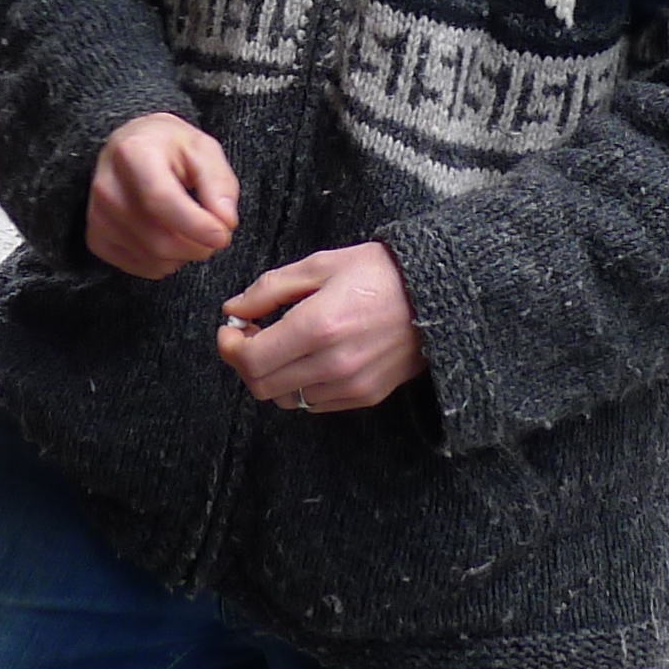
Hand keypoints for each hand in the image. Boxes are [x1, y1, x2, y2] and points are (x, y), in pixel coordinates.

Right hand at [87, 112, 238, 279]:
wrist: (131, 146)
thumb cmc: (169, 147)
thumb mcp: (203, 149)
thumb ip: (219, 183)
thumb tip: (225, 221)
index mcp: (133, 153)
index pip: (160, 200)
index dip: (196, 225)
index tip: (223, 235)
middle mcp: (108, 186)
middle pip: (158, 238)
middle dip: (198, 246)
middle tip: (216, 233)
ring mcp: (98, 215)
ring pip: (152, 258)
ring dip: (184, 255)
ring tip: (192, 230)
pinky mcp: (96, 238)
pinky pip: (141, 267)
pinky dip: (165, 262)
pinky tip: (170, 238)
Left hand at [216, 243, 421, 414]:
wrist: (438, 296)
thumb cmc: (378, 273)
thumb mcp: (320, 265)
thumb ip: (269, 289)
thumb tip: (233, 310)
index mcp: (317, 326)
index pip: (250, 359)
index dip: (230, 347)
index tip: (231, 329)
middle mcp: (332, 364)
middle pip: (261, 385)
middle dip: (245, 362)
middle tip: (250, 336)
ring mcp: (350, 385)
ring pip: (285, 399)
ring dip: (272, 376)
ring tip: (281, 346)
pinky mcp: (365, 397)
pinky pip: (313, 403)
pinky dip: (300, 386)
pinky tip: (308, 358)